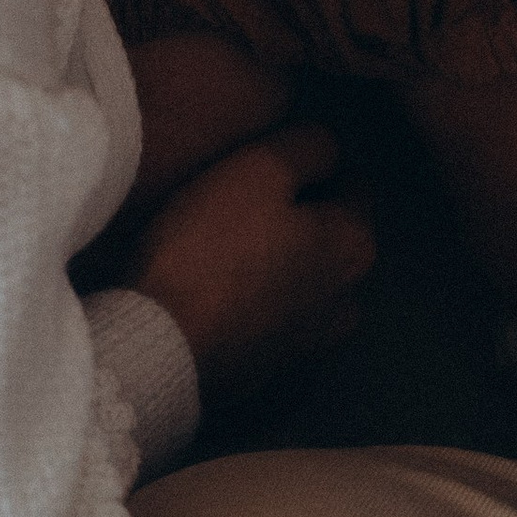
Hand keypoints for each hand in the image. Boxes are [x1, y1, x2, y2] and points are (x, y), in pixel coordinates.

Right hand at [125, 122, 375, 409]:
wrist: (161, 346)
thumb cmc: (213, 245)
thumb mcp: (260, 167)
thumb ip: (309, 148)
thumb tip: (330, 152)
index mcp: (355, 245)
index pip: (353, 182)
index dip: (313, 163)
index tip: (269, 160)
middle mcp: (348, 298)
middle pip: (333, 234)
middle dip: (304, 213)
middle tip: (248, 196)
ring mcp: (311, 342)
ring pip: (308, 278)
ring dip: (284, 259)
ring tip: (233, 242)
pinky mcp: (272, 368)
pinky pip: (277, 316)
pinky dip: (262, 297)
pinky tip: (222, 285)